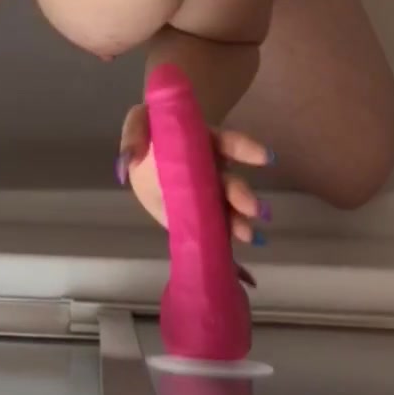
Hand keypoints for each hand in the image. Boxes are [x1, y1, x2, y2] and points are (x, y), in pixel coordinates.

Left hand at [117, 103, 271, 249]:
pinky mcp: (199, 217)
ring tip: (248, 235)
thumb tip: (129, 160)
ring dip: (238, 221)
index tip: (264, 157)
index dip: (245, 148)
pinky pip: (217, 232)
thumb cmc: (150, 129)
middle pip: (229, 181)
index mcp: (202, 144)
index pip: (226, 143)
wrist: (146, 153)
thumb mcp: (139, 121)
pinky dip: (230, 250)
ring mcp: (207, 196)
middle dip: (241, 195)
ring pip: (226, 209)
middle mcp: (211, 170)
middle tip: (252, 209)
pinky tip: (244, 272)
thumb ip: (136, 135)